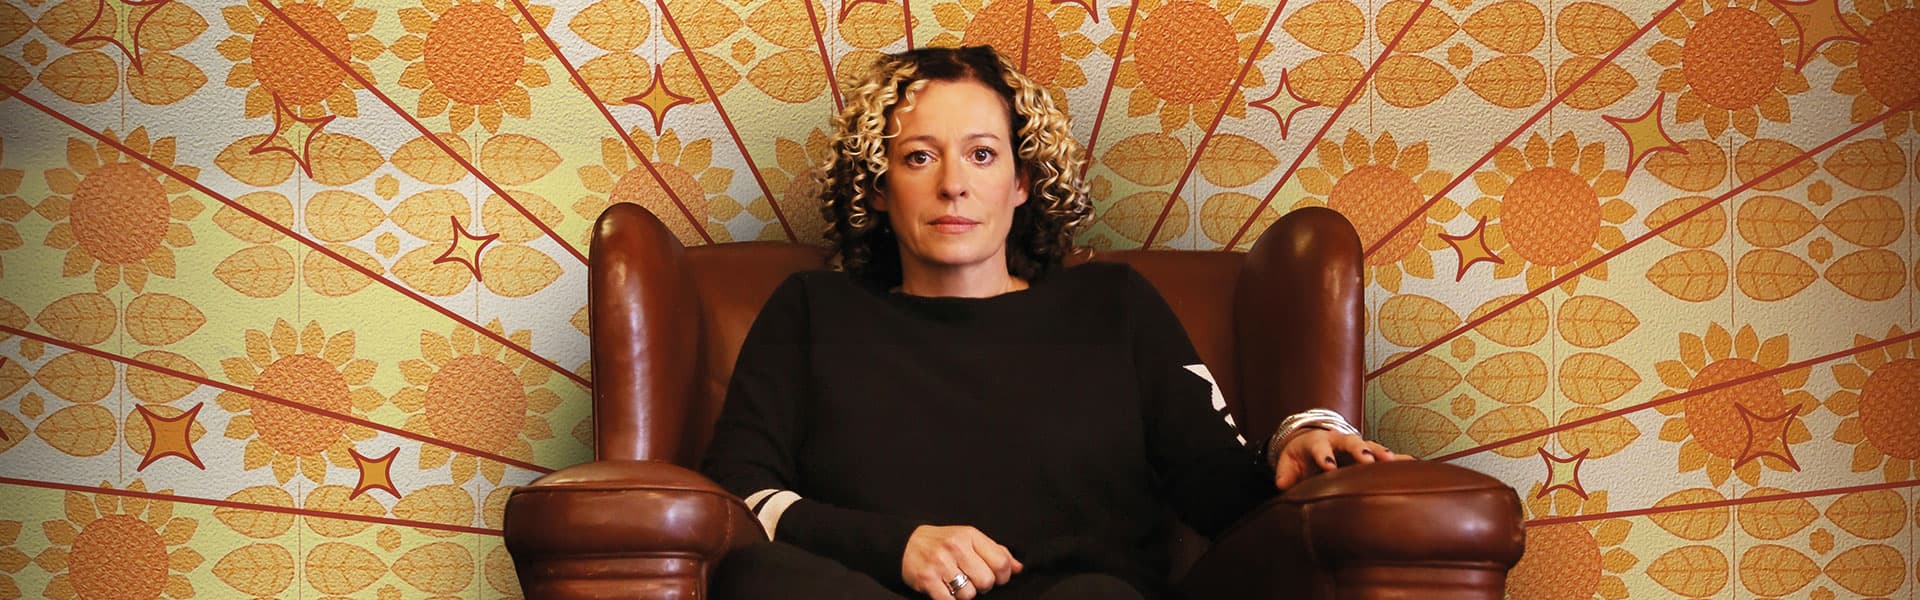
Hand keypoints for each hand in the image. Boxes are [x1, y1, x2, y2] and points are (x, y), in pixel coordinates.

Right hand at [902, 525, 1022, 599]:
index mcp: (969, 535)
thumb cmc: (942, 542)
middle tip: (972, 581)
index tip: (996, 578)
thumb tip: (1018, 568)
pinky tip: (945, 589)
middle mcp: (955, 547)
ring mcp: (940, 564)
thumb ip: (995, 551)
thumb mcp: (969, 538)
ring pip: (969, 594)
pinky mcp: (927, 580)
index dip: (1003, 576)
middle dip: (983, 586)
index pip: (1000, 562)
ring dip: (964, 594)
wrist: (906, 544)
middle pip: (986, 581)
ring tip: (956, 583)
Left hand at [1272, 429, 1412, 489]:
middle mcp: (1340, 441)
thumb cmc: (1300, 457)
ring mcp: (1356, 446)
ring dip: (1382, 453)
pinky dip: (1400, 460)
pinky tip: (1415, 465)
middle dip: (1359, 450)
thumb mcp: (1288, 463)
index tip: (1329, 466)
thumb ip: (1285, 473)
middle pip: (1351, 442)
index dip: (1324, 455)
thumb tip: (1281, 485)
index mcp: (1317, 442)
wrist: (1312, 444)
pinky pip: (1386, 456)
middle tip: (1367, 460)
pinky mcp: (1369, 454)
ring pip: (1371, 446)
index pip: (1320, 447)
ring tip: (1394, 463)